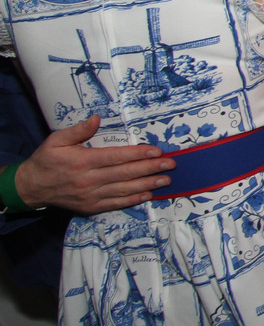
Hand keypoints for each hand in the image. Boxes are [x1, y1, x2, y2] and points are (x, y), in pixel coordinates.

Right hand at [11, 116, 174, 213]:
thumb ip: (78, 130)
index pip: (116, 157)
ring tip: (166, 180)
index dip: (138, 154)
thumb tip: (97, 119)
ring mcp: (90, 195)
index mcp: (82, 161)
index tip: (157, 151)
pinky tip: (148, 195)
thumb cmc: (46, 160)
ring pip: (124, 190)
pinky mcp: (90, 206)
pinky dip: (133, 200)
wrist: (31, 187)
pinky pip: (116, 203)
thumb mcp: (56, 140)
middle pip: (125, 174)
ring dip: (147, 185)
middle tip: (171, 165)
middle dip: (150, 168)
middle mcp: (88, 180)